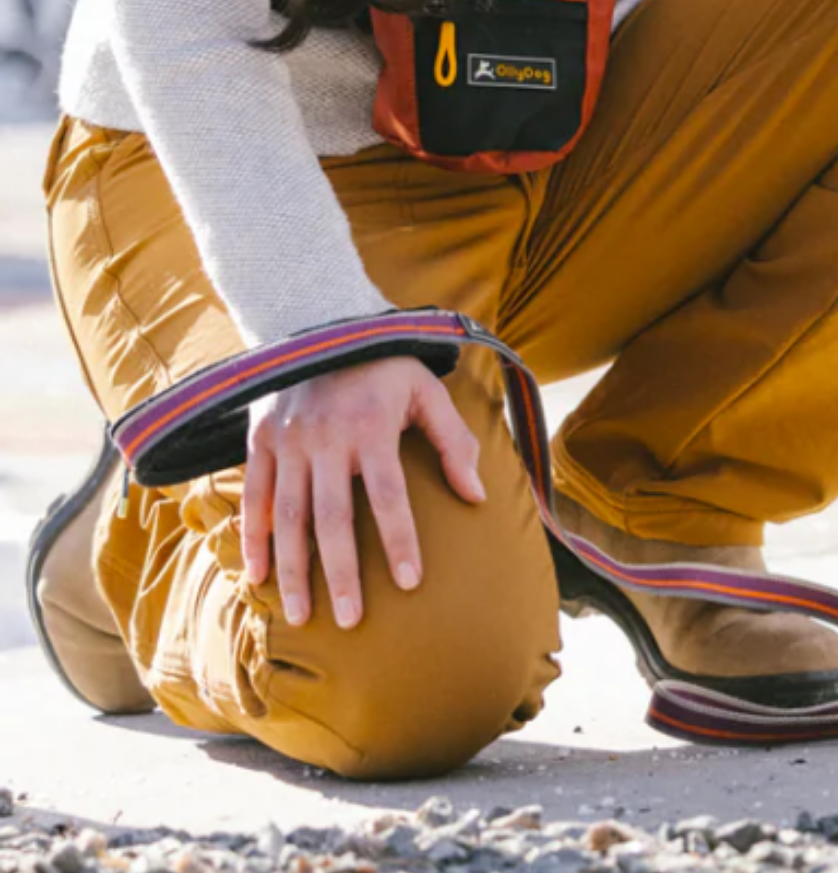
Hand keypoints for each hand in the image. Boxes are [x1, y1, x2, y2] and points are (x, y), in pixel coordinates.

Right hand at [240, 355, 485, 628]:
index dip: (400, 540)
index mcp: (372, 426)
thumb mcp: (427, 390)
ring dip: (294, 570)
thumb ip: (453, 441)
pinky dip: (254, 539)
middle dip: (342, 573)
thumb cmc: (385, 365)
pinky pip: (255, 497)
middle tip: (351, 621)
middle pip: (332, 518)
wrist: (321, 323)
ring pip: (290, 517)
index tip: (410, 583)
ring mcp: (288, 441)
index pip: (388, 495)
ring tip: (302, 616)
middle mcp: (326, 437)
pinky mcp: (260, 441)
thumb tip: (477, 496)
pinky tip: (258, 578)